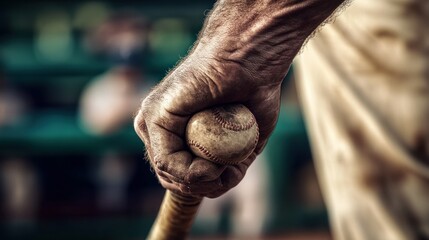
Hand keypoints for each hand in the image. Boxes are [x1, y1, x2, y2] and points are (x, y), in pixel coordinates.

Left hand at [134, 0, 343, 197]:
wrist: (251, 60)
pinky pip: (167, 161)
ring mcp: (152, 120)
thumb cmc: (252, 93)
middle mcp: (158, 127)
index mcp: (175, 131)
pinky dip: (191, 171)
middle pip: (170, 176)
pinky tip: (211, 164)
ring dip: (200, 181)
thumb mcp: (242, 141)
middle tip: (227, 175)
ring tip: (225, 167)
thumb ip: (227, 165)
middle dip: (201, 187)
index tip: (228, 176)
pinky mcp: (155, 115)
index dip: (203, 186)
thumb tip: (214, 182)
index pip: (177, 173)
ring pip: (167, 173)